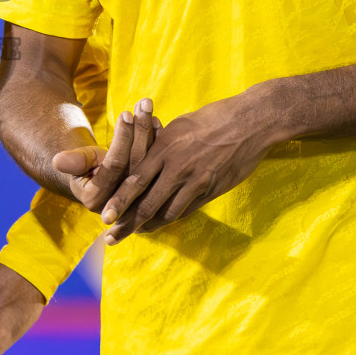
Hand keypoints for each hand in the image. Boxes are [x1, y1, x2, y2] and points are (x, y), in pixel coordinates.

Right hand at [52, 99, 157, 213]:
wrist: (93, 178)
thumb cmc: (82, 165)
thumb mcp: (75, 161)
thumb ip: (72, 161)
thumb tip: (58, 162)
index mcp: (97, 199)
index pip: (115, 165)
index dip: (121, 139)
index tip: (126, 114)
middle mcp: (120, 203)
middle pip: (135, 162)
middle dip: (139, 130)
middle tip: (143, 104)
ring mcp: (137, 198)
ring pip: (147, 161)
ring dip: (149, 130)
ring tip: (147, 106)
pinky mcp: (149, 190)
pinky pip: (156, 163)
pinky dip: (157, 139)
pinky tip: (156, 119)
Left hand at [104, 94, 274, 240]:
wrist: (250, 122)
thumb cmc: (212, 118)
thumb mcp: (178, 126)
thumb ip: (159, 144)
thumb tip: (143, 157)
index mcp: (165, 148)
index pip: (135, 181)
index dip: (119, 201)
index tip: (105, 216)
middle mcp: (178, 168)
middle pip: (148, 203)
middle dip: (128, 224)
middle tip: (112, 237)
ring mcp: (197, 181)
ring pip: (168, 212)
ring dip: (149, 225)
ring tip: (135, 233)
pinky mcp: (212, 190)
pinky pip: (187, 209)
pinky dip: (172, 218)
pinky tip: (162, 222)